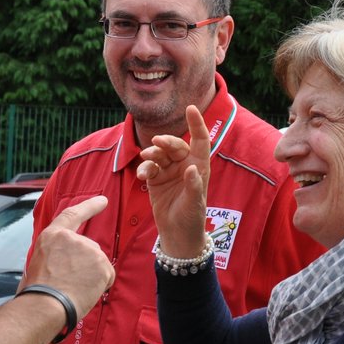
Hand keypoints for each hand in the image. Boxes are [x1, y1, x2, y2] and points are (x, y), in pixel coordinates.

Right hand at [22, 196, 114, 317]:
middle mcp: (72, 238)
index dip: (89, 207)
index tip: (103, 201)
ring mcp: (89, 249)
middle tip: (69, 283)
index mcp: (52, 236)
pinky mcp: (101, 263)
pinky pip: (107, 276)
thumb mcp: (38, 262)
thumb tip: (62, 263)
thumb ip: (55, 255)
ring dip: (91, 277)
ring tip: (74, 288)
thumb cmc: (37, 290)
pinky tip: (85, 291)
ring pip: (97, 264)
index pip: (73, 215)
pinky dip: (100, 286)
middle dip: (85, 266)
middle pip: (88, 249)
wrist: (45, 304)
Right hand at [137, 105, 210, 257]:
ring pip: (160, 154)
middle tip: (156, 143)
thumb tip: (192, 168)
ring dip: (152, 154)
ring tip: (146, 159)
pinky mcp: (156, 179)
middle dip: (165, 142)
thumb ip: (193, 186)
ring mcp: (169, 171)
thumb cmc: (192, 218)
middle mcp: (185, 165)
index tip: (190, 108)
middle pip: (175, 145)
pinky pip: (149, 167)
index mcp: (200, 166)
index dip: (196, 124)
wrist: (177, 235)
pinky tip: (143, 176)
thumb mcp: (195, 203)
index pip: (199, 140)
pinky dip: (145, 168)